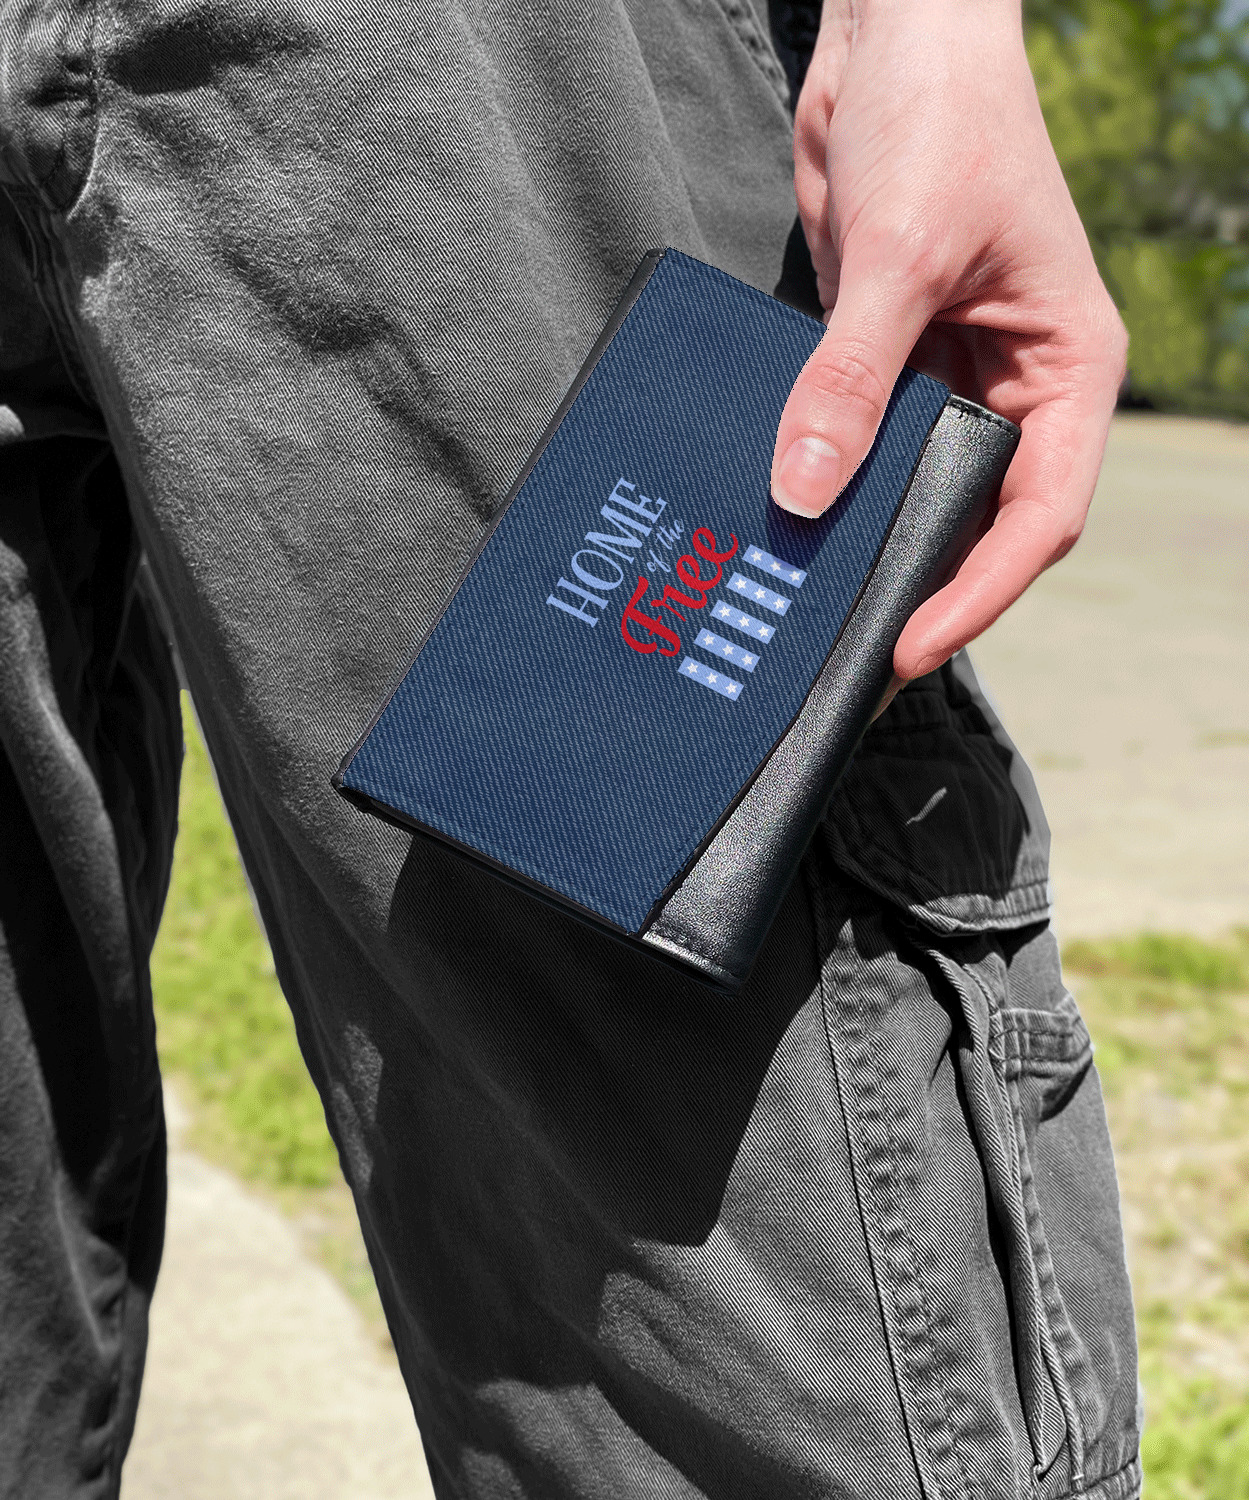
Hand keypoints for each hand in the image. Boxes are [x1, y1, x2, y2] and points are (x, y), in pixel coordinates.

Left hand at [771, 0, 1125, 680]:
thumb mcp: (899, 255)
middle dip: (921, 583)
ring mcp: (947, 377)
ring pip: (913, 489)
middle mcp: (1013, 385)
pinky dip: (827, 482)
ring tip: (807, 607)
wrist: (896, 33)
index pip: (1038, 512)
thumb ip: (850, 378)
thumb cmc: (942, 117)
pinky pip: (859, 443)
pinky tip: (781, 521)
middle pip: (976, 517)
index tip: (908, 644)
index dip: (979, 592)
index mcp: (1064, 368)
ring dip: (866, 540)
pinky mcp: (885, 361)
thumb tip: (803, 491)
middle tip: (846, 652)